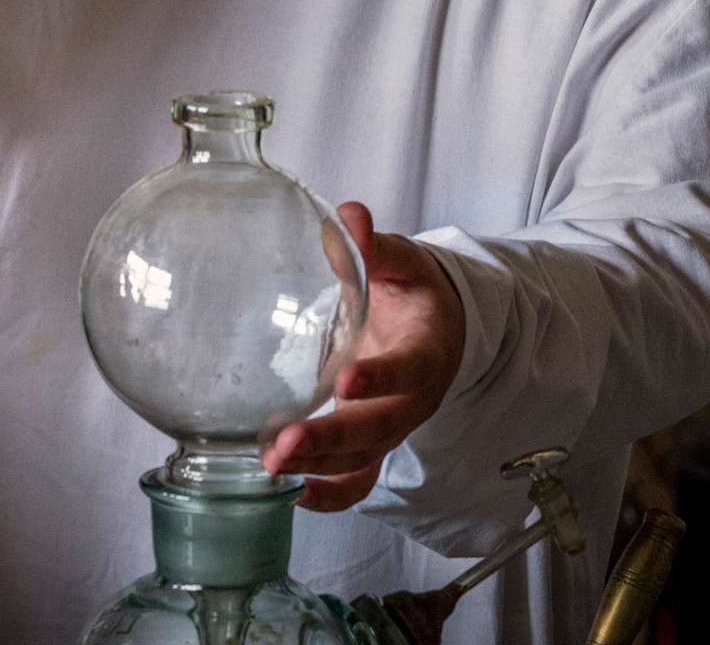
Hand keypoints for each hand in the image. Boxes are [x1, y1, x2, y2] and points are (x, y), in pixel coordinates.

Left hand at [267, 202, 467, 511]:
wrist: (437, 324)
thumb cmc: (414, 292)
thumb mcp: (401, 261)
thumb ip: (375, 246)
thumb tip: (350, 215)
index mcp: (427, 350)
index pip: (410, 368)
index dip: (383, 377)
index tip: (345, 380)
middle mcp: (413, 398)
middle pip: (380, 429)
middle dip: (333, 440)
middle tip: (286, 445)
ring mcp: (392, 424)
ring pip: (364, 459)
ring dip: (319, 468)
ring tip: (272, 469)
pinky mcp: (373, 441)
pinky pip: (356, 478)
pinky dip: (328, 493)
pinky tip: (290, 493)